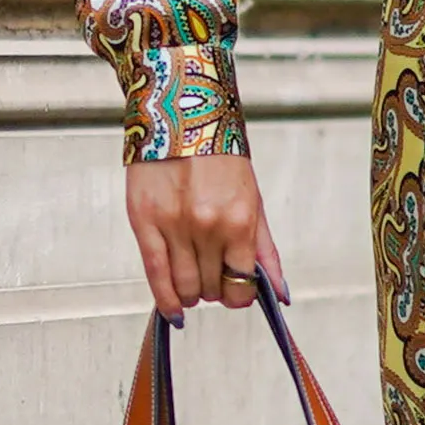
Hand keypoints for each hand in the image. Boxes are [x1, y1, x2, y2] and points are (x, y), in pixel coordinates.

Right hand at [125, 155, 279, 315]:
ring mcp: (174, 225)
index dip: (239, 296)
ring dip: (190, 294)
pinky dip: (165, 299)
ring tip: (191, 282)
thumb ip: (265, 249)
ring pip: (184, 286)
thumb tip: (279, 292)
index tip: (235, 293)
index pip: (241, 284)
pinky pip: (155, 273)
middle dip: (213, 290)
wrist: (183, 112)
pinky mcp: (144, 220)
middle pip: (210, 288)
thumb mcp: (253, 199)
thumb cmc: (220, 155)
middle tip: (210, 278)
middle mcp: (207, 226)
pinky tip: (172, 311)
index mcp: (239, 220)